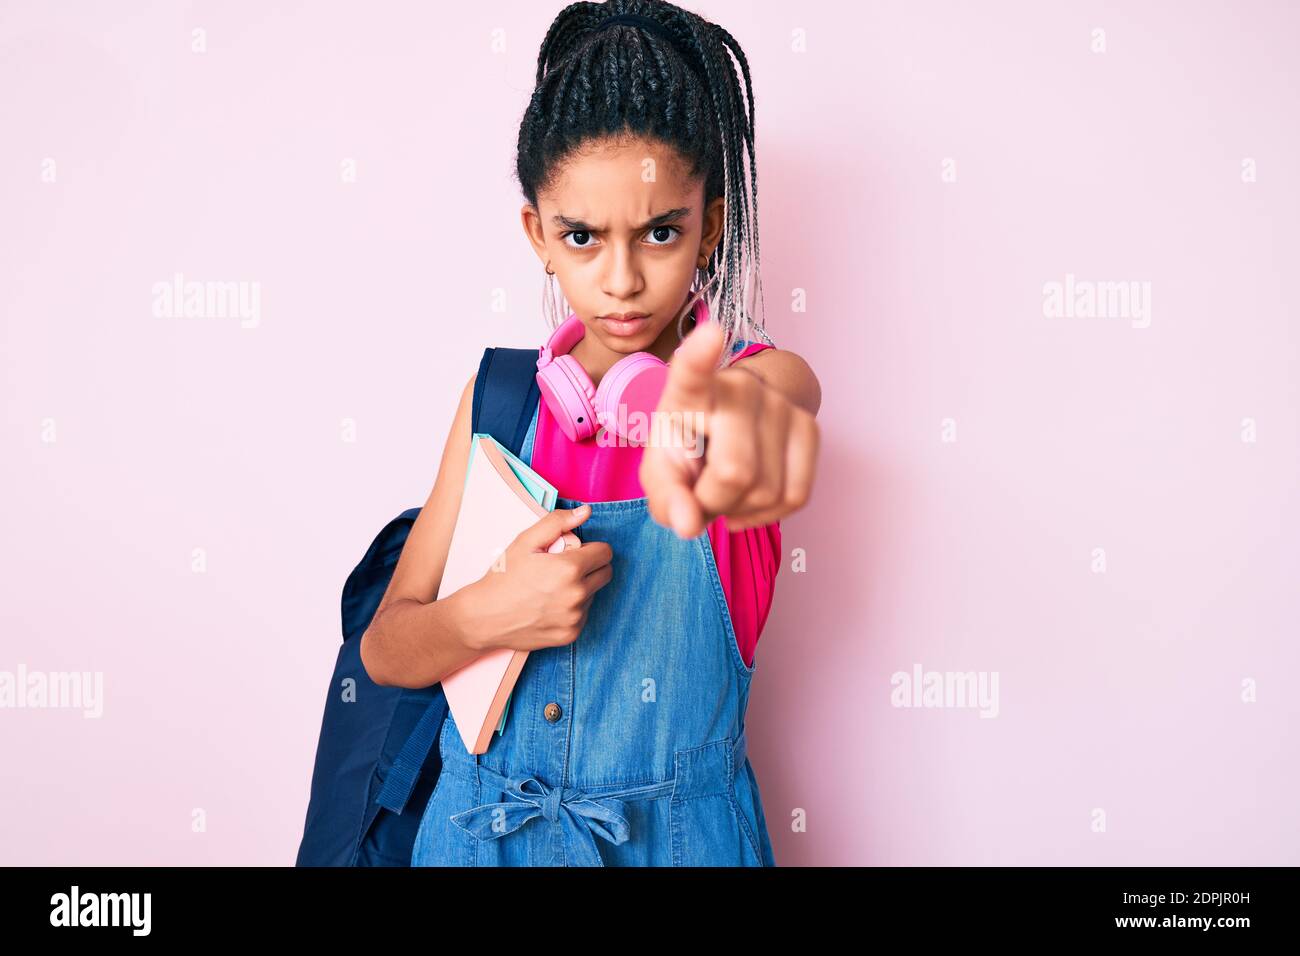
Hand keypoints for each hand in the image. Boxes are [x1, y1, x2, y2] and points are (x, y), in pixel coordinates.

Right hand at [465, 505, 613, 651]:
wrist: (484, 617)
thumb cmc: (503, 577)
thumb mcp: (526, 541)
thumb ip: (558, 522)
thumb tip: (585, 511)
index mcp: (569, 568)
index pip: (605, 553)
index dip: (591, 548)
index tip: (574, 552)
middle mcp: (577, 595)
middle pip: (605, 573)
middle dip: (590, 566)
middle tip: (564, 568)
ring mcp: (575, 618)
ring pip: (593, 594)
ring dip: (580, 588)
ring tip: (551, 588)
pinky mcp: (570, 635)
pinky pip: (582, 615)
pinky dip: (572, 609)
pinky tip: (549, 606)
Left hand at [639, 321, 818, 537]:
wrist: (733, 427)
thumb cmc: (690, 448)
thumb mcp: (662, 472)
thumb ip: (666, 500)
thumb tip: (689, 524)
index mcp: (689, 393)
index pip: (692, 373)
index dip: (700, 356)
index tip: (712, 334)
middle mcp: (738, 389)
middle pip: (735, 472)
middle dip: (715, 502)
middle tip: (704, 492)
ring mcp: (778, 404)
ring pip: (769, 491)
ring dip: (743, 509)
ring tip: (727, 490)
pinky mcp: (809, 425)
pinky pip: (797, 495)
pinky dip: (771, 514)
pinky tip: (751, 501)